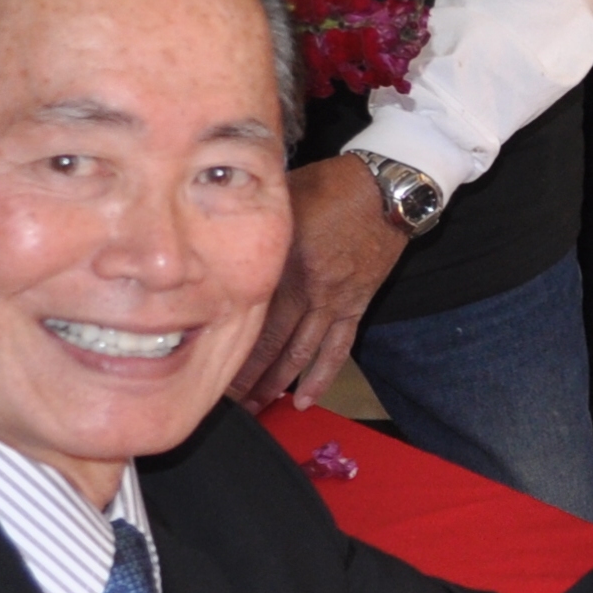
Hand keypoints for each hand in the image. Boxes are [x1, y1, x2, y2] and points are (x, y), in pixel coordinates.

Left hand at [236, 155, 411, 409]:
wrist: (388, 190)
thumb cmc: (332, 185)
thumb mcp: (282, 196)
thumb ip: (253, 224)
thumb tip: (217, 236)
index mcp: (283, 260)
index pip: (248, 311)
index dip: (224, 339)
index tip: (203, 358)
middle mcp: (307, 287)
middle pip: (270, 341)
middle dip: (246, 375)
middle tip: (223, 400)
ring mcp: (334, 301)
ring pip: (300, 352)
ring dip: (276, 383)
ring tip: (256, 407)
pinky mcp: (356, 305)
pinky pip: (337, 349)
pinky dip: (321, 377)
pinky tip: (304, 400)